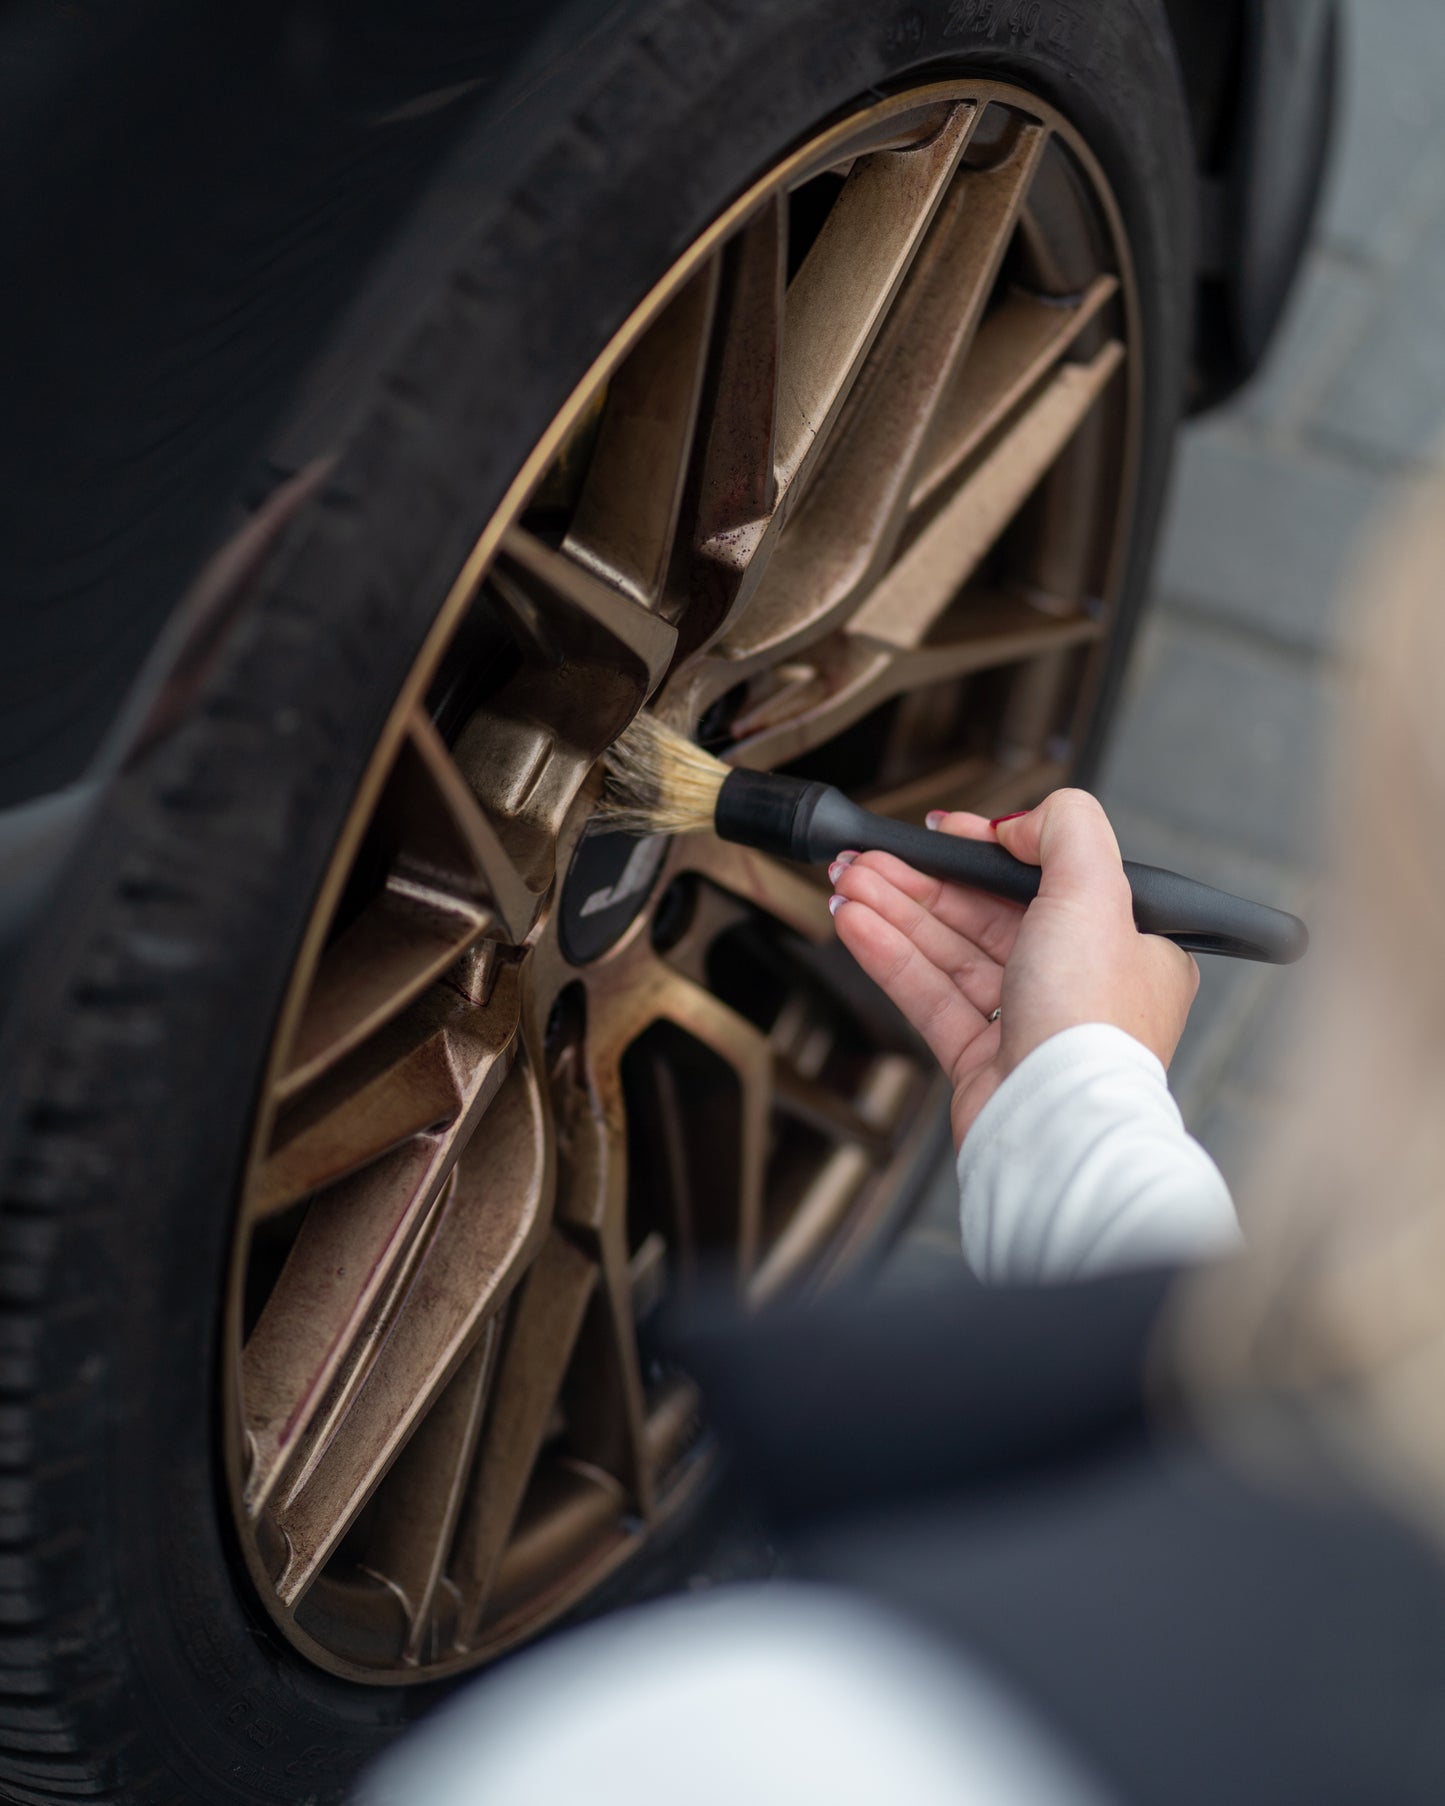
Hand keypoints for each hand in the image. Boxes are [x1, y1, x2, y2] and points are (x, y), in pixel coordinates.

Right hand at [828, 789, 1200, 1148]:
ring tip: (847, 885)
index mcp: (1127, 945)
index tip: (940, 833)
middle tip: (868, 859)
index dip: (985, 851)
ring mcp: (1029, 1024)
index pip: (1046, 880)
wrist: (1056, 1124)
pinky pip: (931, 996)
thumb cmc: (1092, 1023)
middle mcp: (1080, 985)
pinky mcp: (983, 1060)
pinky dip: (892, 958)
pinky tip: (857, 927)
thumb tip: (1017, 824)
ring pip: (952, 953)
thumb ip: (1066, 828)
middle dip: (921, 882)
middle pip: (987, 914)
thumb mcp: (1097, 890)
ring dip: (895, 914)